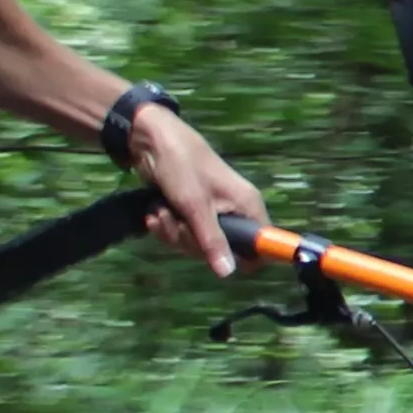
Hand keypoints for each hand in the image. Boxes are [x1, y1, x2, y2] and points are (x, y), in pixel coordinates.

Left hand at [129, 112, 269, 279]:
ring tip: (161, 213)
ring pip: (197, 243)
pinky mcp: (191, 212)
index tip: (219, 259)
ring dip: (174, 233)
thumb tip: (228, 274)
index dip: (245, 257)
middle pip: (222, 250)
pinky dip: (167, 226)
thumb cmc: (181, 165)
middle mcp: (234, 211)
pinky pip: (183, 234)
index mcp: (247, 206)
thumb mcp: (195, 205)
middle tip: (178, 223)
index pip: (261, 244)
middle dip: (192, 242)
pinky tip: (155, 213)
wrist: (150, 139)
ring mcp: (211, 212)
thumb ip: (212, 240)